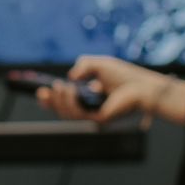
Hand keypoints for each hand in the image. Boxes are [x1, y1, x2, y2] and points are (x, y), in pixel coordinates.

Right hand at [31, 58, 175, 126]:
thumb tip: (71, 77)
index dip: (53, 101)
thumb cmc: (125, 76)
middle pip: (64, 112)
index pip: (68, 104)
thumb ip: (84, 66)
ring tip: (59, 87)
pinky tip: (69, 89)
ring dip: (60, 100)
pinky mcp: (99, 120)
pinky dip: (70, 101)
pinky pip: (77, 114)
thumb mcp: (99, 64)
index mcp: (91, 100)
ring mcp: (95, 117)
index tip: (42, 93)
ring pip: (68, 114)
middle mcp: (92, 111)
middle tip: (44, 91)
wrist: (142, 85)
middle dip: (52, 102)